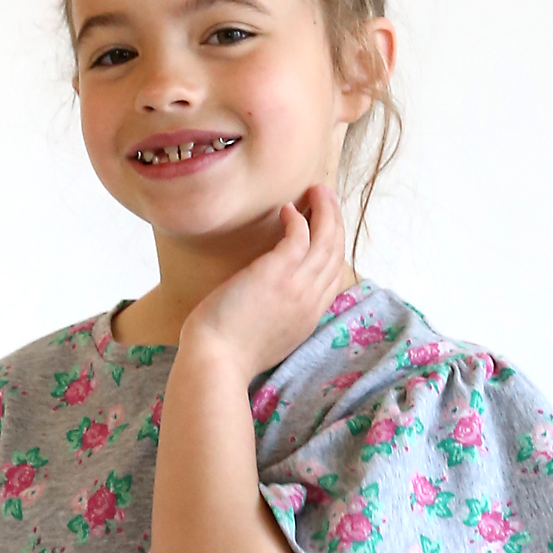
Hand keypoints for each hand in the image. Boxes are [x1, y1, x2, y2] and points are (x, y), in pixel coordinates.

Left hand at [180, 184, 347, 381]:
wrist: (216, 361)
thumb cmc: (228, 352)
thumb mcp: (268, 336)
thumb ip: (279, 313)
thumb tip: (272, 295)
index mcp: (310, 316)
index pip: (335, 276)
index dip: (334, 247)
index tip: (326, 228)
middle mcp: (311, 300)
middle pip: (336, 252)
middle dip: (336, 221)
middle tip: (327, 198)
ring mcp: (298, 286)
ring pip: (327, 240)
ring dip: (326, 211)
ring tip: (318, 190)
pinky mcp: (278, 273)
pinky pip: (301, 235)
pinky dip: (299, 218)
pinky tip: (287, 209)